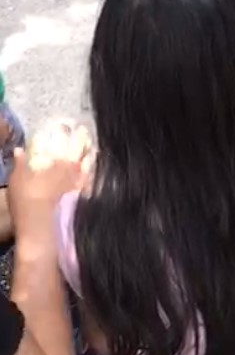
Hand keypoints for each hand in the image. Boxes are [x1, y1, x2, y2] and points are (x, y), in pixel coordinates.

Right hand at [9, 123, 91, 243]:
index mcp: (53, 162)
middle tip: (86, 130)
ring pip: (90, 163)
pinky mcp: (86, 197)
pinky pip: (94, 181)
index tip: (72, 124)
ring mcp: (80, 183)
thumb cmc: (25, 204)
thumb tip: (19, 150)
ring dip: (91, 153)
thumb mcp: (16, 182)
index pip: (62, 141)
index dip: (67, 131)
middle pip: (80, 149)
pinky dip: (96, 173)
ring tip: (94, 147)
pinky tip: (98, 170)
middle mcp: (69, 169)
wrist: (42, 230)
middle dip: (83, 138)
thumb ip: (19, 164)